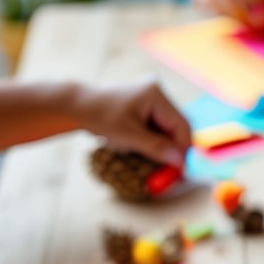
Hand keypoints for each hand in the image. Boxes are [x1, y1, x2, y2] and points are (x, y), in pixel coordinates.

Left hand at [75, 80, 190, 168]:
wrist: (79, 106)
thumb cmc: (101, 117)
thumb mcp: (129, 136)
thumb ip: (156, 148)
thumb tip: (180, 162)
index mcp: (155, 94)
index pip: (181, 125)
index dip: (183, 149)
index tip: (180, 170)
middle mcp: (158, 92)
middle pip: (176, 127)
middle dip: (172, 149)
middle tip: (168, 171)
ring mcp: (153, 97)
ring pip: (168, 129)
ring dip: (162, 146)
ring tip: (146, 155)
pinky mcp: (147, 105)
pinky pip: (159, 127)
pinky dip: (154, 140)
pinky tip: (139, 145)